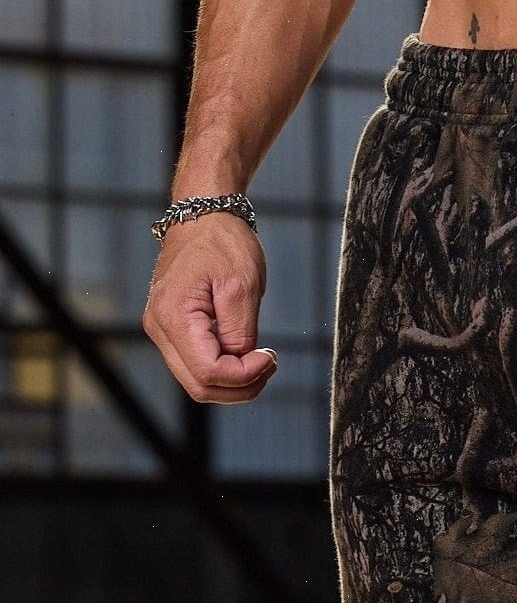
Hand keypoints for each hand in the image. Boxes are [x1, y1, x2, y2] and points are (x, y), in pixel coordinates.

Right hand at [142, 215, 276, 402]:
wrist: (204, 215)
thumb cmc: (222, 242)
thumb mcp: (242, 286)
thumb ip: (240, 333)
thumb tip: (242, 364)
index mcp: (173, 316)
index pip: (209, 373)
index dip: (245, 376)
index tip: (270, 357)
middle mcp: (159, 328)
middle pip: (200, 386)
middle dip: (241, 386)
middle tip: (270, 364)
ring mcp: (162, 331)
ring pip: (198, 382)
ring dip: (234, 381)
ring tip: (262, 360)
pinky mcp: (172, 330)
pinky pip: (197, 366)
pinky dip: (225, 370)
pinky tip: (245, 354)